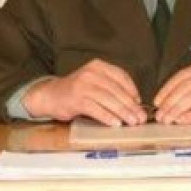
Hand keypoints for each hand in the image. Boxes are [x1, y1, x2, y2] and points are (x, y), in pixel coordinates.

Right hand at [22, 59, 147, 126]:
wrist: (50, 95)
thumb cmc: (76, 91)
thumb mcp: (94, 82)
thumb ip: (111, 87)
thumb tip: (134, 103)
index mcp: (98, 66)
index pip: (121, 76)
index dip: (132, 90)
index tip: (139, 103)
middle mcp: (91, 73)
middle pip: (116, 90)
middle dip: (131, 105)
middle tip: (140, 117)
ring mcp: (83, 85)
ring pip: (108, 99)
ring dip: (122, 112)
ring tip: (132, 122)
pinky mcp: (76, 99)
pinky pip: (96, 109)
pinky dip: (107, 117)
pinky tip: (115, 124)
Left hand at [153, 61, 190, 123]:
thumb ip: (190, 86)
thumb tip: (167, 101)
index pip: (179, 78)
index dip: (166, 90)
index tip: (157, 102)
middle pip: (184, 89)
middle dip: (169, 104)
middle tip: (160, 115)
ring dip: (177, 111)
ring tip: (168, 120)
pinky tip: (182, 121)